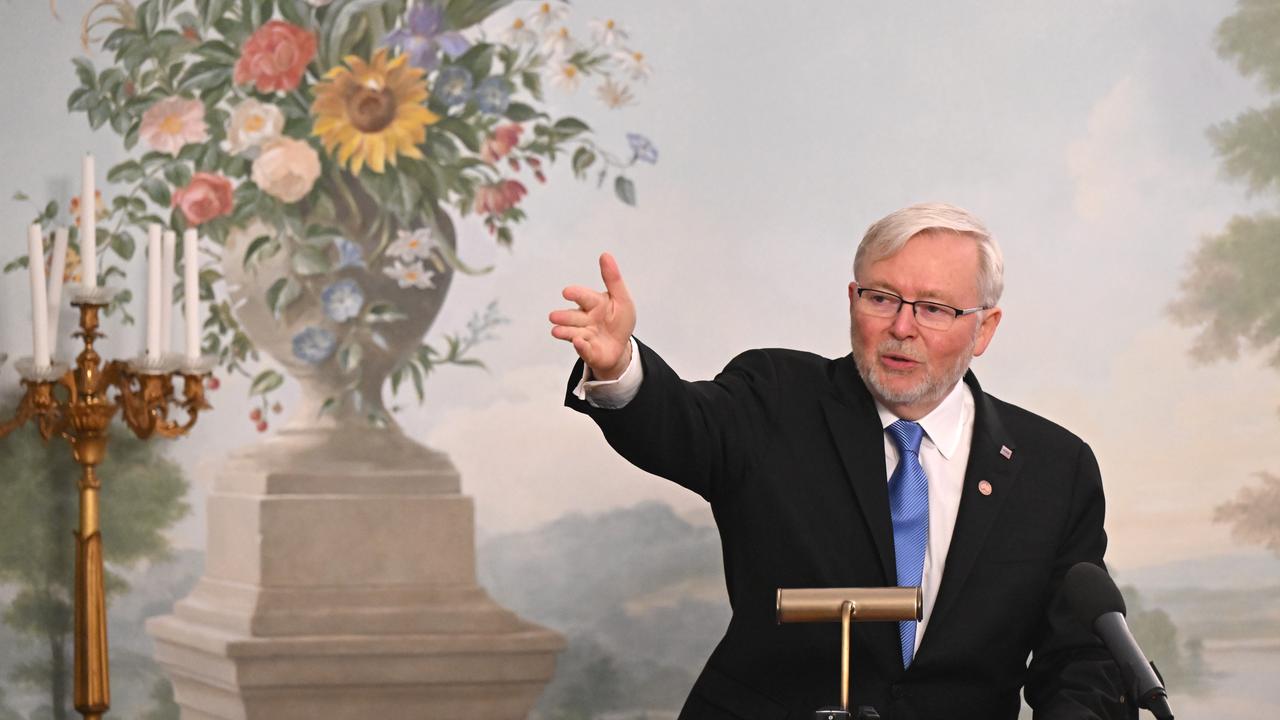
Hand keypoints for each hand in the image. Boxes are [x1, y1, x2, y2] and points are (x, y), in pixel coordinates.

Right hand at [550, 253, 635, 379]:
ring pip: (574, 333)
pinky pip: (585, 350)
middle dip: (564, 316)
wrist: (620, 347)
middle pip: (574, 317)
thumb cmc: (619, 320)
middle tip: (553, 316)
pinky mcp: (589, 352)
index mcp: (594, 304)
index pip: (584, 297)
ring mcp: (586, 336)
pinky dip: (581, 347)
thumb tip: (605, 254)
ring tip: (555, 331)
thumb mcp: (621, 299)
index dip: (576, 294)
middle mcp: (586, 319)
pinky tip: (578, 342)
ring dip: (565, 332)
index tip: (567, 292)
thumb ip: (613, 279)